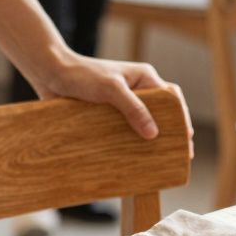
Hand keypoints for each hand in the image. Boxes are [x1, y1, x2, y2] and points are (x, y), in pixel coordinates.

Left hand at [26, 48, 192, 148]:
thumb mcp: (110, 89)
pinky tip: (130, 159)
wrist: (49, 74)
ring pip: (141, 124)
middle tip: (176, 155)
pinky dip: (128, 143)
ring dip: (148, 140)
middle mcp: (136, 90)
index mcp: (144, 78)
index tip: (186, 139)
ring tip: (156, 161)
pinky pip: (122, 131)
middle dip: (169, 132)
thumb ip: (133, 108)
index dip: (182, 118)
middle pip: (160, 113)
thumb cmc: (81, 75)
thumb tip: (153, 134)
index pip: (172, 98)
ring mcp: (120, 104)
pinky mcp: (105, 115)